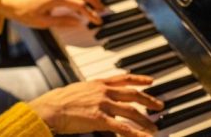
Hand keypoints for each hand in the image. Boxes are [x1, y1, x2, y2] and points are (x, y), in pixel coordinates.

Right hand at [28, 74, 161, 136]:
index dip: (139, 79)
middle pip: (132, 95)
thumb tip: (99, 97)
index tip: (151, 81)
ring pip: (131, 111)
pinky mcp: (99, 119)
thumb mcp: (79, 90)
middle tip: (160, 106)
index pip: (124, 78)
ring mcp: (103, 104)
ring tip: (154, 128)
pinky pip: (122, 127)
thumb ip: (92, 92)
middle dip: (148, 100)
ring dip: (145, 120)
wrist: (50, 108)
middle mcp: (103, 91)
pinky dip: (135, 133)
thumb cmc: (60, 101)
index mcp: (98, 83)